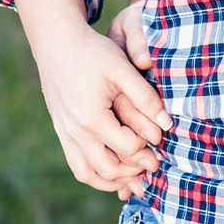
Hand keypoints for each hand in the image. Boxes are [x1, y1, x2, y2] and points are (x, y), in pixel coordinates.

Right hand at [16, 0, 172, 194]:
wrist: (57, 42)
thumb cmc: (92, 52)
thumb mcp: (123, 68)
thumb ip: (145, 98)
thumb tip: (167, 125)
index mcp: (92, 118)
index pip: (128, 147)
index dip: (147, 144)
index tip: (158, 134)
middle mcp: (75, 132)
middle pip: (110, 169)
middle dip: (135, 170)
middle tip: (153, 162)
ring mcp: (65, 134)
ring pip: (89, 174)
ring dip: (114, 180)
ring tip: (135, 175)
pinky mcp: (61, 132)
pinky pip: (77, 166)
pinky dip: (96, 174)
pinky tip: (114, 169)